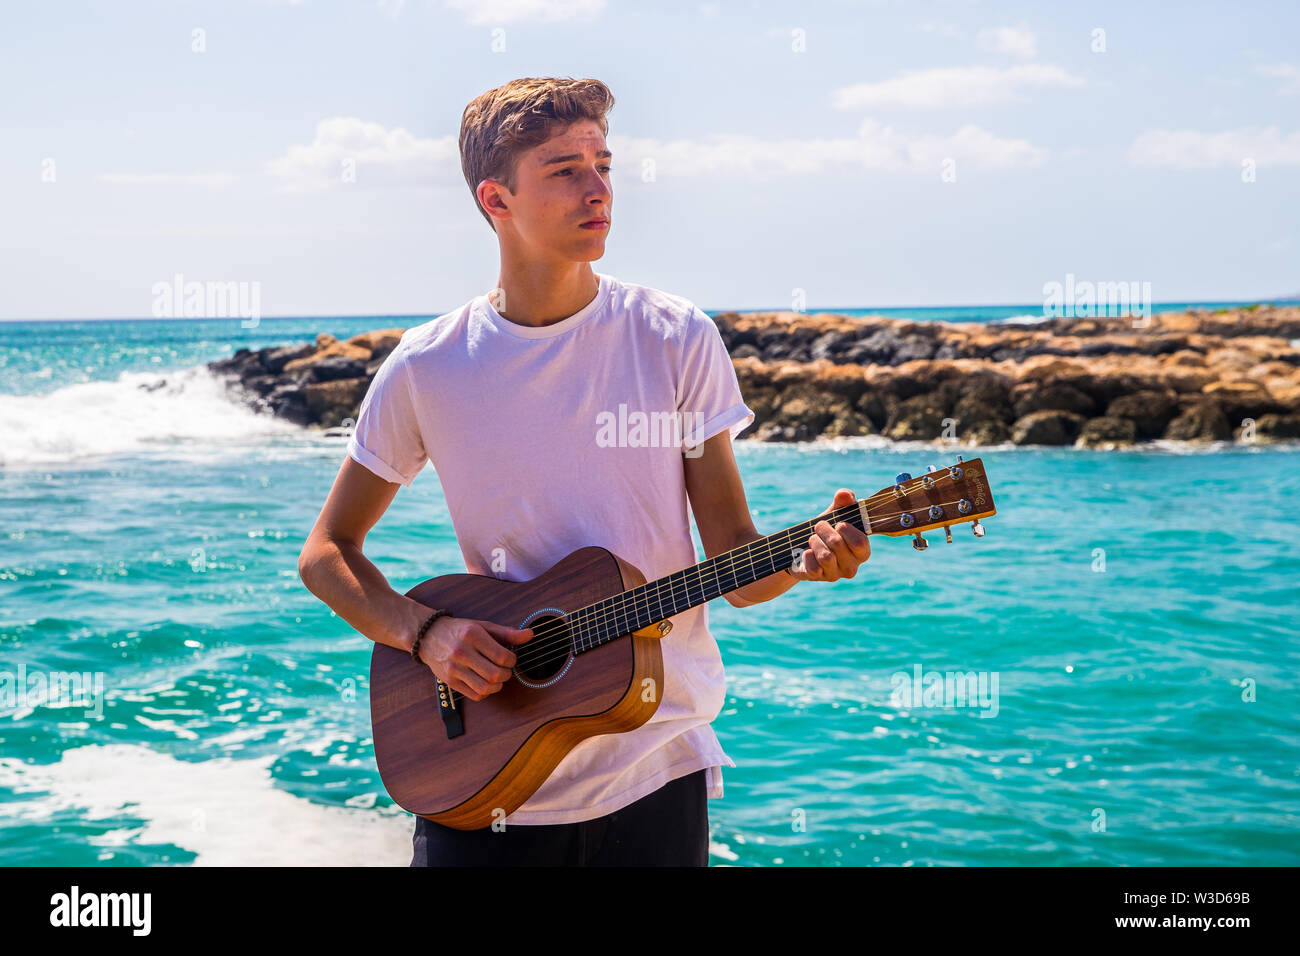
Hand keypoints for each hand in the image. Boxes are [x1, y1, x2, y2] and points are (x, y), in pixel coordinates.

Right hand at [417, 615, 533, 701]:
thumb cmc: (459, 631)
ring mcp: (454, 668)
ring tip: (496, 677)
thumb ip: (507, 633)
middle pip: (495, 674)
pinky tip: (485, 682)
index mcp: (472, 635)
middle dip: (506, 674)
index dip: (512, 660)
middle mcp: (462, 652)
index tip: (510, 658)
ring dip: (497, 685)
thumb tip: (530, 635)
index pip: (502, 656)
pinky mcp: (450, 681)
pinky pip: (475, 695)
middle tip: (505, 669)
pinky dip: (485, 692)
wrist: (428, 636)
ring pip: (485, 688)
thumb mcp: (483, 626)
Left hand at [788, 489, 870, 582]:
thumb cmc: (826, 530)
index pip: (860, 543)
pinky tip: (806, 552)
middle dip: (824, 530)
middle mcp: (851, 567)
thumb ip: (843, 502)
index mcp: (862, 551)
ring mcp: (835, 575)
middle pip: (837, 544)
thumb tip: (844, 494)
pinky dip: (806, 554)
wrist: (802, 546)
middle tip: (819, 527)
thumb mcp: (835, 514)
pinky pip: (812, 565)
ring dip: (814, 541)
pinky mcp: (818, 578)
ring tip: (813, 538)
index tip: (839, 524)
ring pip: (825, 556)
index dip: (847, 530)